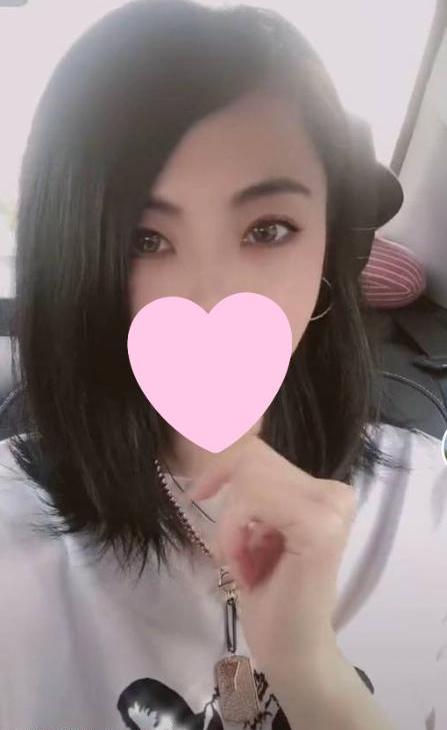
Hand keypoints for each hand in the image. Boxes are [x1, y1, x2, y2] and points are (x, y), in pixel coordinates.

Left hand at [188, 433, 357, 682]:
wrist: (289, 651)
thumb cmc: (268, 595)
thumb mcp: (253, 528)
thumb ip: (250, 485)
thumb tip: (225, 429)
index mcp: (324, 490)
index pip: (260, 450)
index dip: (223, 455)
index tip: (200, 482)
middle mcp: (335, 492)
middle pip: (252, 458)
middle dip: (226, 502)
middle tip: (232, 551)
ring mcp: (332, 506)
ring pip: (249, 476)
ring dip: (231, 526)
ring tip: (245, 563)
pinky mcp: (320, 525)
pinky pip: (250, 500)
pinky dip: (234, 534)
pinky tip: (249, 569)